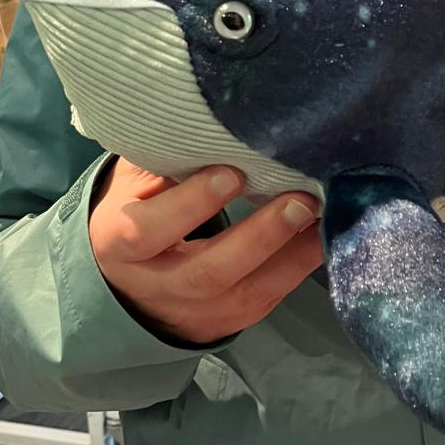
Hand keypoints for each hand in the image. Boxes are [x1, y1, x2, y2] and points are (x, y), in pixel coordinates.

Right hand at [89, 158, 322, 343]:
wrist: (123, 285)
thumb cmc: (134, 212)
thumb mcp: (132, 183)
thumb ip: (165, 159)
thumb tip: (213, 122)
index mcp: (120, 244)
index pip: (149, 230)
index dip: (192, 204)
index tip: (232, 172)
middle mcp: (156, 286)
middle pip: (208, 271)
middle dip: (260, 236)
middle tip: (300, 201)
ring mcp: (193, 312)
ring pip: (246, 294)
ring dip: (293, 256)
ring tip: (324, 217)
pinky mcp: (225, 322)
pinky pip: (267, 300)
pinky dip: (298, 269)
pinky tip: (323, 237)